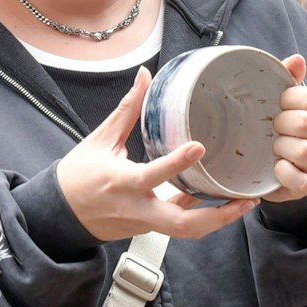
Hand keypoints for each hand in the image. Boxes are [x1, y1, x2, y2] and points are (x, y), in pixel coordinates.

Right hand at [58, 67, 257, 242]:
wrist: (60, 214)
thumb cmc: (78, 176)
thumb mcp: (100, 139)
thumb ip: (128, 109)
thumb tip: (145, 75)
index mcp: (122, 182)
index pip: (153, 176)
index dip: (177, 163)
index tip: (199, 147)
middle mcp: (137, 208)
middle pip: (182, 224)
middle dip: (218, 216)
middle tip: (245, 199)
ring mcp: (145, 223)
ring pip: (186, 231)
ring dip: (218, 219)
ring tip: (245, 202)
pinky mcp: (149, 229)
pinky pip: (179, 223)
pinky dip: (201, 213)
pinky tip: (221, 199)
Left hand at [262, 54, 306, 203]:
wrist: (282, 173)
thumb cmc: (285, 132)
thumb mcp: (287, 105)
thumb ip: (290, 80)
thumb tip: (297, 59)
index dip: (291, 98)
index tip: (279, 103)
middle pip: (306, 122)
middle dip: (281, 122)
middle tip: (273, 127)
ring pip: (303, 149)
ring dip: (280, 146)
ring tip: (274, 146)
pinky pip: (297, 178)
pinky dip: (281, 171)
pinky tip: (275, 166)